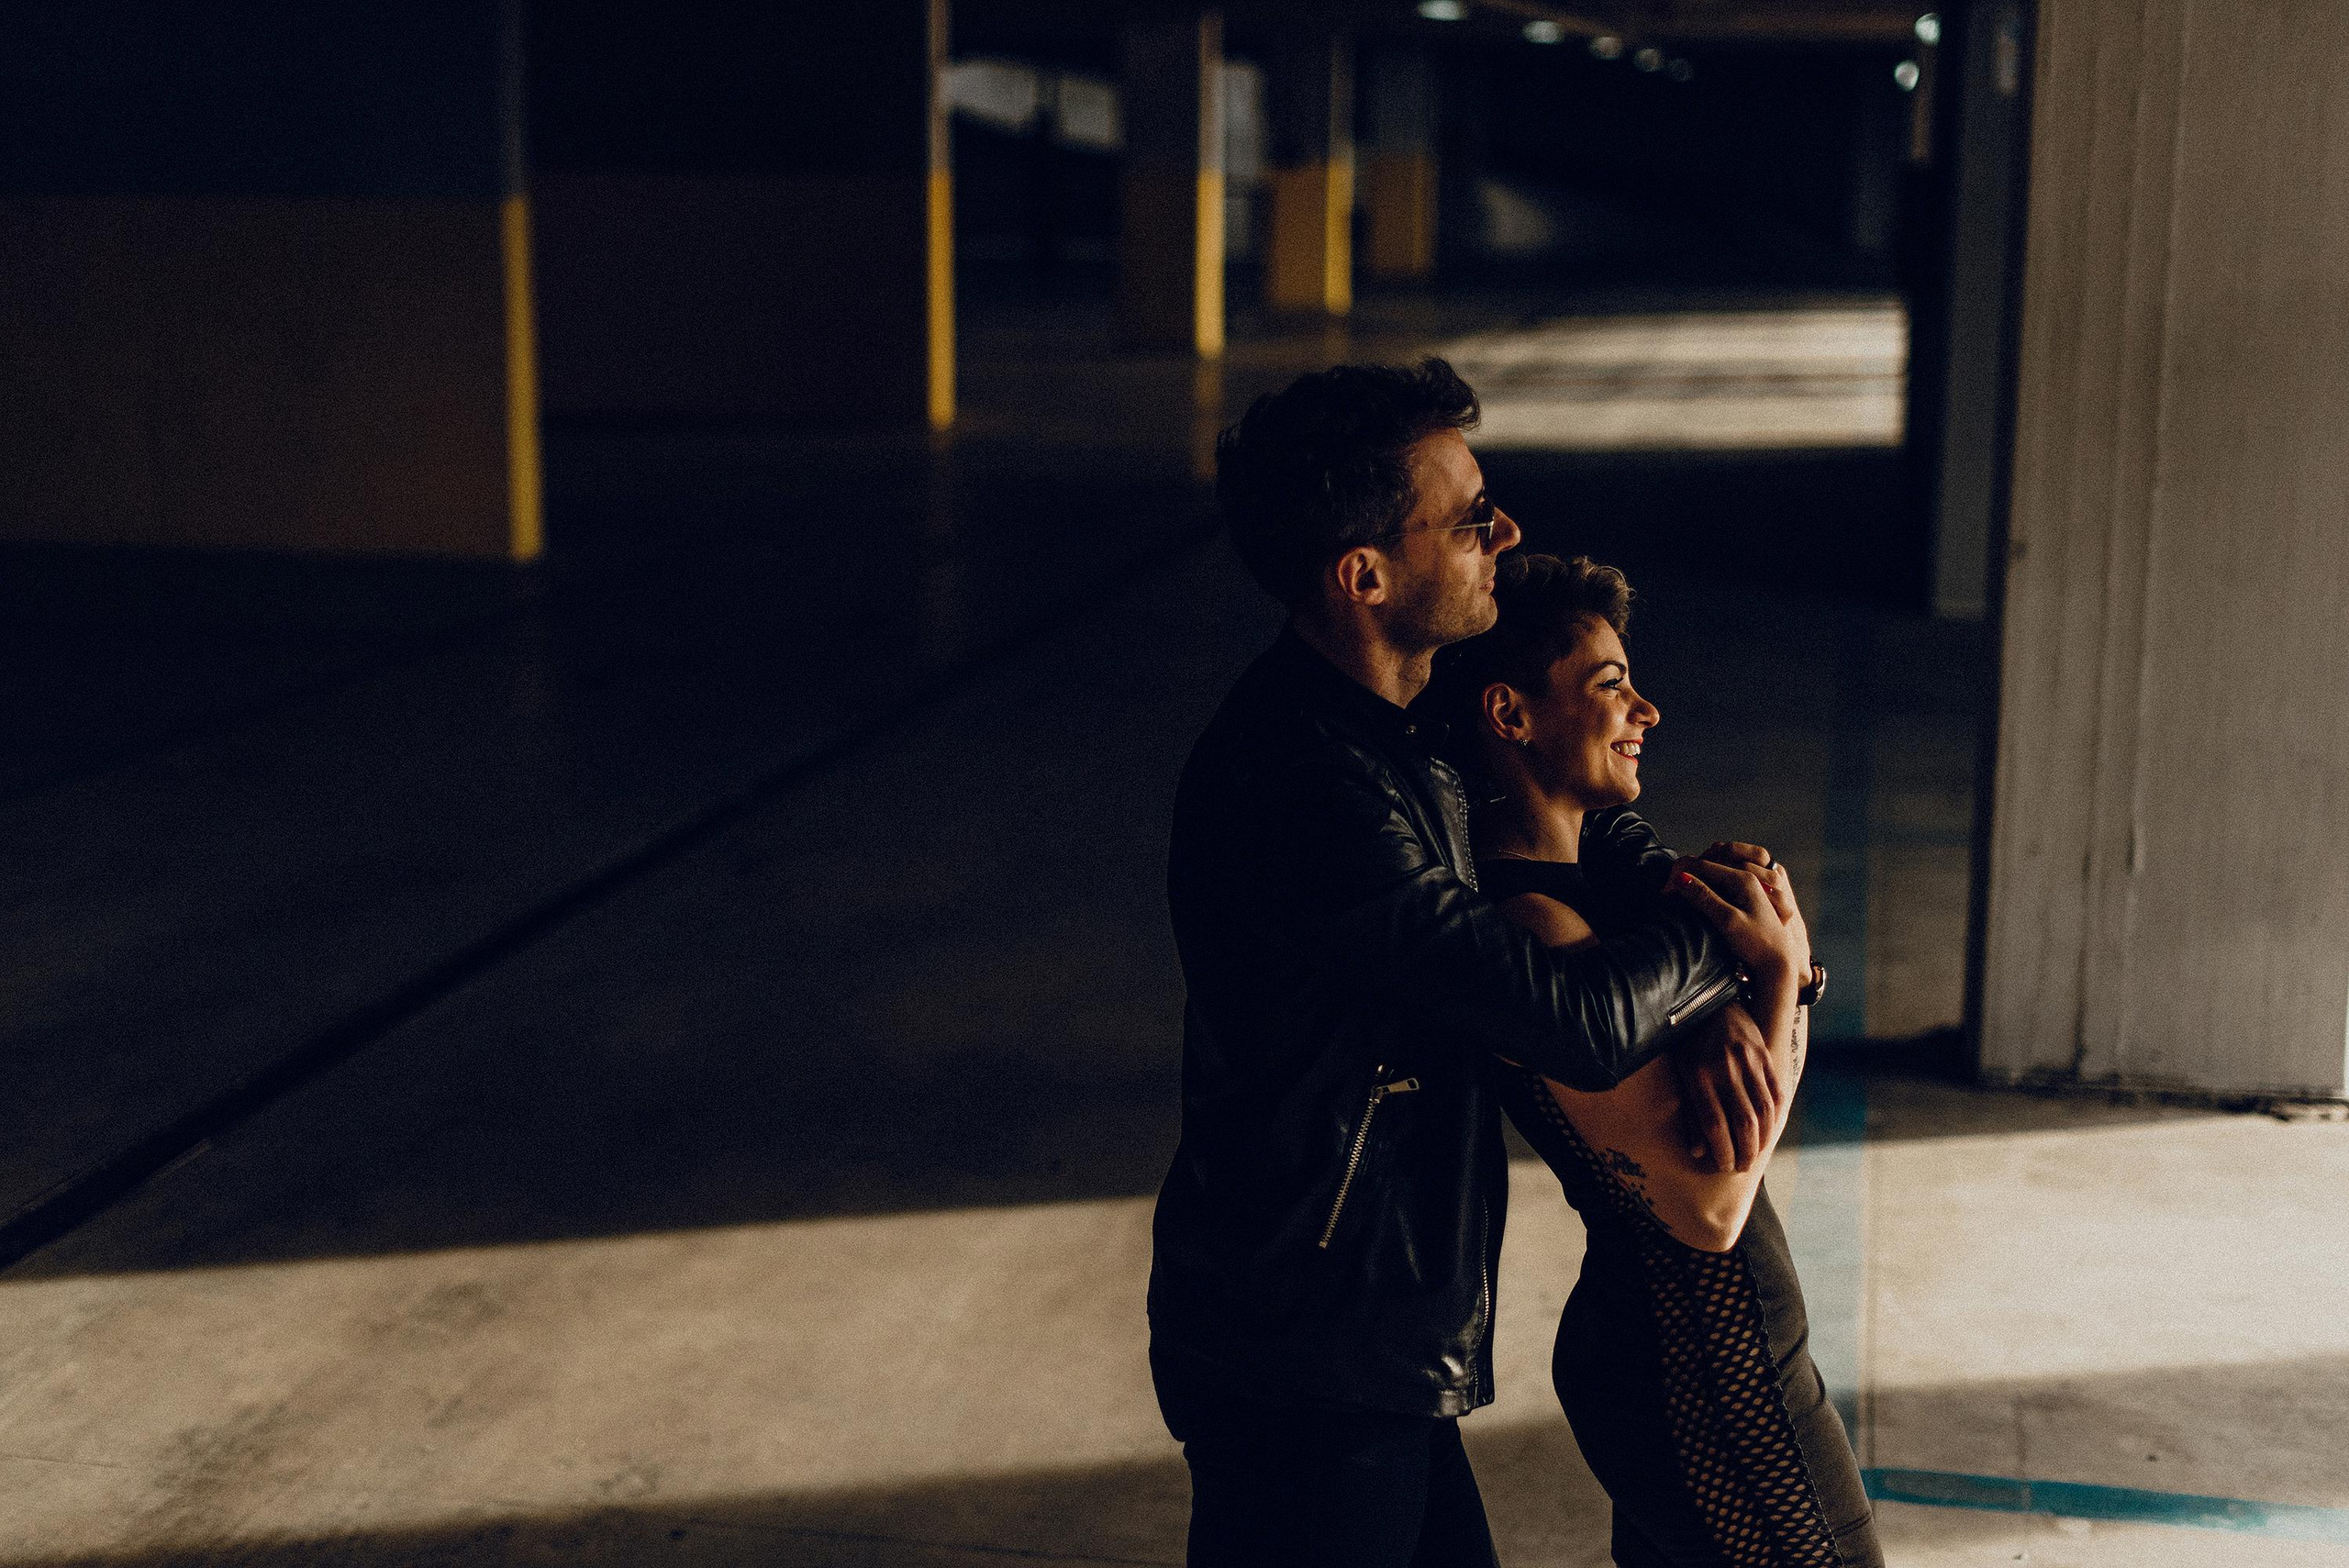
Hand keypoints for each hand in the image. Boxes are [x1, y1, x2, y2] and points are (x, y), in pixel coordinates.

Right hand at [1667, 857, 1806, 986]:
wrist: (1778, 962)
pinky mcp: (1744, 895)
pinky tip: (1695, 897)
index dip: (1678, 875)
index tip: (1664, 894)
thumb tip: (1680, 878)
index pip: (1702, 865)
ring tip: (1679, 894)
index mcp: (1743, 878)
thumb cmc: (1757, 945)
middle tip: (1668, 894)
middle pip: (1707, 863)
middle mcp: (1746, 876)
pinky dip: (1703, 884)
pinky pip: (1718, 880)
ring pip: (1711, 870)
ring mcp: (1746, 885)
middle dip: (1685, 874)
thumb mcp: (1728, 921)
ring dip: (1693, 878)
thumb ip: (1704, 897)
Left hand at [1674, 1004, 1781, 1171]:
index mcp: (1698, 1075)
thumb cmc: (1689, 1044)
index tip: (1723, 1166)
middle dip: (1745, 1152)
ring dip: (1763, 1140)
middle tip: (1742, 1167)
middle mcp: (1726, 1069)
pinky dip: (1776, 1117)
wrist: (1711, 1001)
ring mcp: (1749, 1061)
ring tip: (1756, 1155)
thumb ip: (1690, 1113)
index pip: (1714, 1124)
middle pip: (1744, 1123)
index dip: (1721, 1150)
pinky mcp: (1766, 1055)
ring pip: (1765, 1112)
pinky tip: (1770, 1131)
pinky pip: (1777, 1093)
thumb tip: (1698, 1152)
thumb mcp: (1680, 1074)